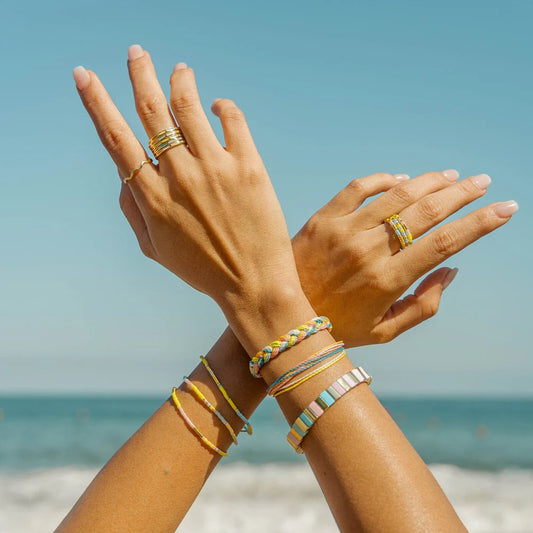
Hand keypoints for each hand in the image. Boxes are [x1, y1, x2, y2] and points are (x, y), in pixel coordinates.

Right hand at [73, 47, 302, 331]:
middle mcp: (179, 176)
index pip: (116, 138)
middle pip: (150, 109)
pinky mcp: (248, 167)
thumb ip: (131, 210)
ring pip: (189, 105)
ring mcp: (215, 168)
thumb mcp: (154, 249)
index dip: (96, 103)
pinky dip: (222, 105)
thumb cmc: (202, 269)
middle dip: (138, 73)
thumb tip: (124, 171)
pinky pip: (232, 119)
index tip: (85, 77)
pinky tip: (218, 105)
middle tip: (136, 52)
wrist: (253, 285)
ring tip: (179, 69)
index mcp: (151, 196)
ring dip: (180, 80)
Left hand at [293, 170, 516, 346]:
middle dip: (462, 194)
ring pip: (397, 194)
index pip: (445, 242)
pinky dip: (384, 179)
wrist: (280, 317)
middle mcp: (369, 251)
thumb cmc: (336, 328)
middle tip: (482, 183)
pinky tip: (401, 181)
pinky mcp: (322, 219)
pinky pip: (358, 188)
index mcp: (388, 280)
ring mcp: (343, 231)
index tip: (506, 208)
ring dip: (430, 182)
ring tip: (451, 177)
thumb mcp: (385, 331)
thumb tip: (452, 268)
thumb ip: (425, 304)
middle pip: (426, 211)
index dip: (481, 223)